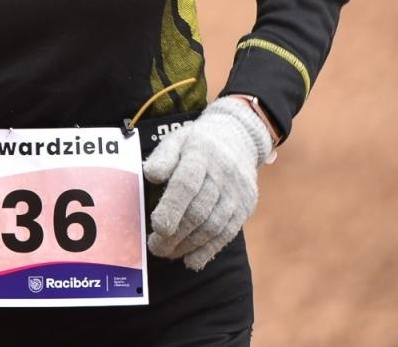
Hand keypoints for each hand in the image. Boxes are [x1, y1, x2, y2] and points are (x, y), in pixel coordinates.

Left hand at [142, 95, 273, 270]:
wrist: (238, 137)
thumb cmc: (197, 143)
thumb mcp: (177, 139)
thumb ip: (163, 156)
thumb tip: (151, 174)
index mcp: (201, 153)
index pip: (187, 183)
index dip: (172, 207)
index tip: (157, 226)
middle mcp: (222, 173)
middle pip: (199, 210)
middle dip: (175, 233)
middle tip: (155, 246)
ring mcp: (236, 192)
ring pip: (213, 225)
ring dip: (189, 245)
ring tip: (167, 253)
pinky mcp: (245, 206)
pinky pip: (227, 233)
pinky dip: (209, 250)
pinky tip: (192, 260)